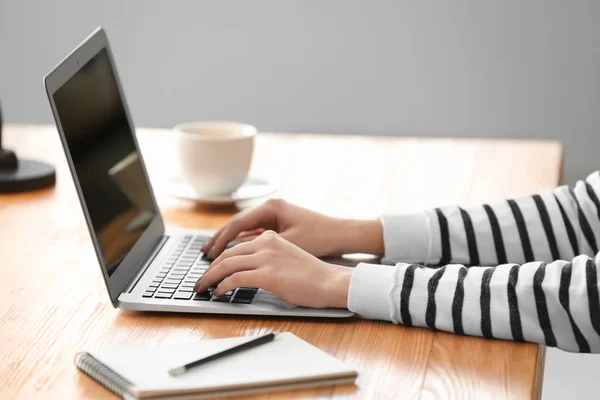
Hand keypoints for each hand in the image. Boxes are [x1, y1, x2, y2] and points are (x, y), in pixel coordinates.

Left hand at [194, 231, 352, 308]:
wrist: (329, 282)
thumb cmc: (312, 275)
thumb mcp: (286, 257)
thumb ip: (267, 258)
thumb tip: (246, 271)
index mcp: (270, 237)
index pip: (236, 246)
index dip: (219, 259)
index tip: (210, 269)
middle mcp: (266, 243)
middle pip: (227, 254)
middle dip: (209, 268)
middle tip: (200, 280)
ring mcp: (266, 258)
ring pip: (226, 265)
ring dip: (210, 278)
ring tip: (202, 288)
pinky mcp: (267, 275)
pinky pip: (235, 278)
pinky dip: (222, 286)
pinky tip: (218, 292)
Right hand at [202, 199, 383, 258]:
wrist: (343, 234)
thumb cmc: (319, 237)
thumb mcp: (287, 244)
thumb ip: (260, 247)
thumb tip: (235, 253)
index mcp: (271, 208)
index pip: (236, 223)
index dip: (220, 240)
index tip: (209, 254)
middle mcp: (271, 207)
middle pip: (237, 224)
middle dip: (220, 240)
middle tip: (205, 255)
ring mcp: (275, 214)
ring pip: (244, 228)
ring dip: (230, 241)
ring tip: (214, 254)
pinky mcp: (279, 223)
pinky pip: (254, 232)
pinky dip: (243, 241)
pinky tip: (233, 252)